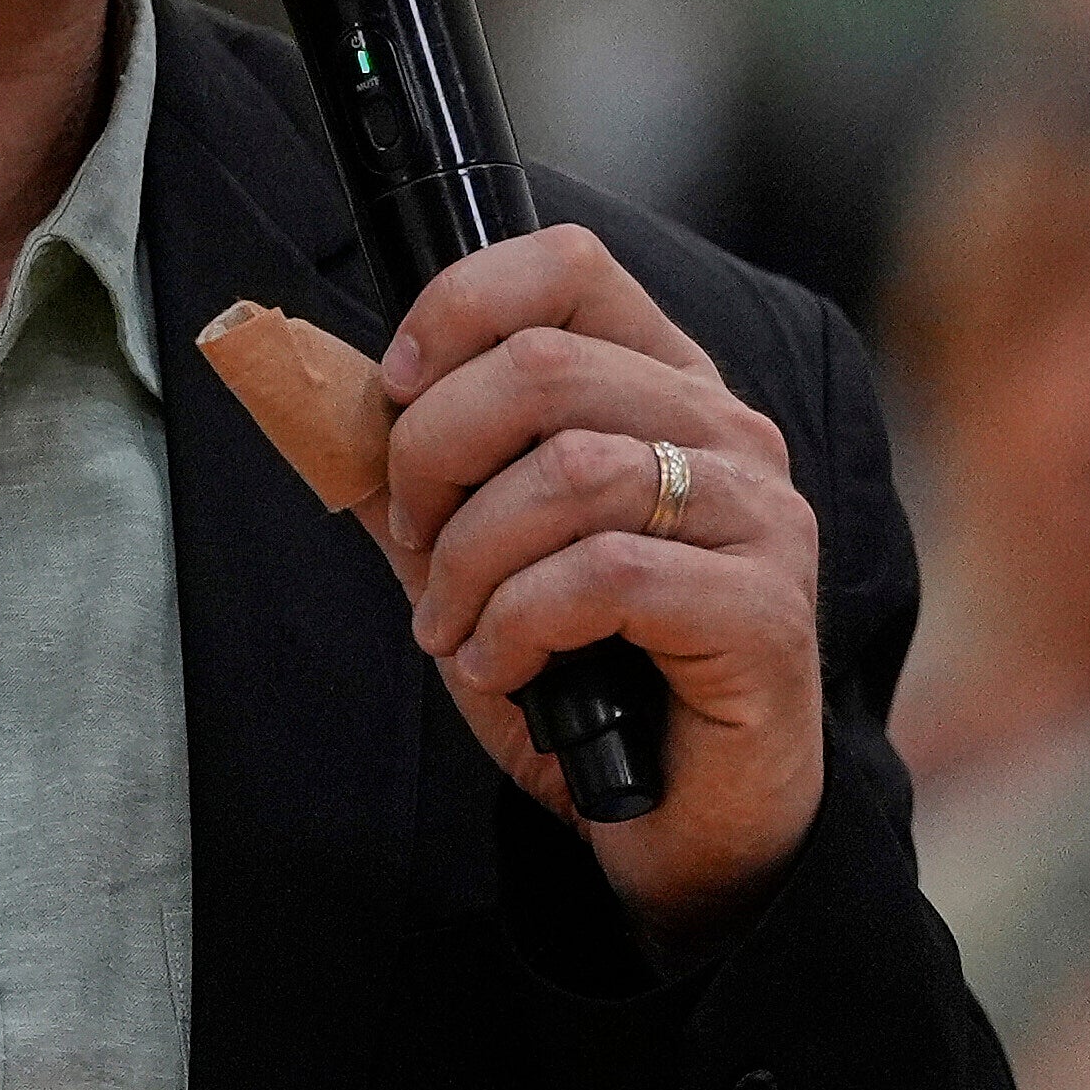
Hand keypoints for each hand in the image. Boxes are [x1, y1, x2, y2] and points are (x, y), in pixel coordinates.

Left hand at [367, 227, 823, 950]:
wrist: (684, 822)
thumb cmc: (585, 677)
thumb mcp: (479, 557)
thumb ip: (423, 480)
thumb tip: (325, 405)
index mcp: (662, 385)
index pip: (567, 266)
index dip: (458, 306)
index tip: (395, 387)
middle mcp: (726, 430)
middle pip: (542, 367)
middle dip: (433, 453)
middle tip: (411, 540)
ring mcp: (759, 515)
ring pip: (568, 471)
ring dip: (468, 558)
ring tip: (447, 627)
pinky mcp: (765, 610)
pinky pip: (605, 574)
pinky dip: (517, 622)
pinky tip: (501, 667)